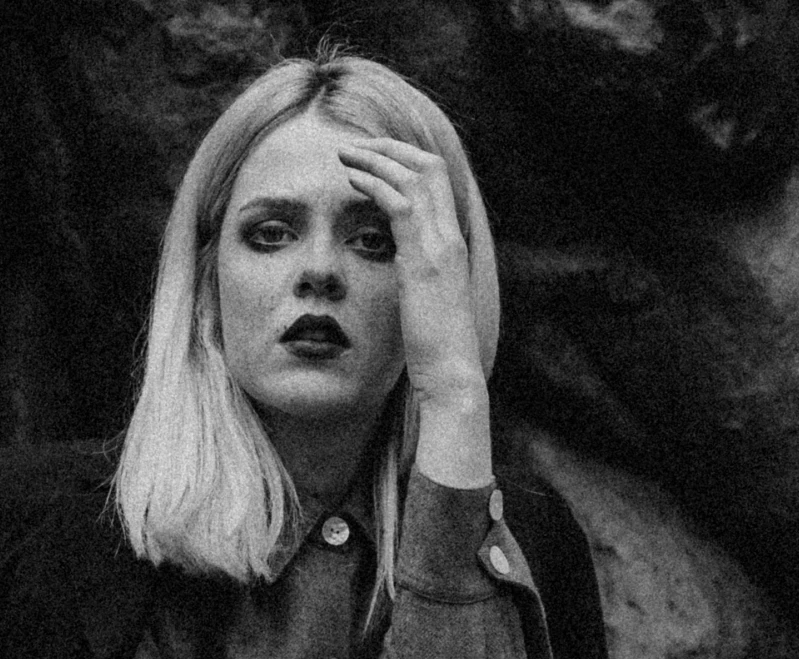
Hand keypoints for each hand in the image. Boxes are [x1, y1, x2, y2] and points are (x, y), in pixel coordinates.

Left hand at [336, 137, 485, 411]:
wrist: (451, 372)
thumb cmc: (436, 346)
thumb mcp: (426, 298)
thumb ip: (417, 271)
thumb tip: (401, 261)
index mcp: (452, 244)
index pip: (438, 182)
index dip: (406, 162)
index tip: (375, 159)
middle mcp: (450, 237)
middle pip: (429, 166)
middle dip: (391, 149)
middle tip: (357, 145)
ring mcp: (440, 246)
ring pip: (413, 177)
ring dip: (377, 158)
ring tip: (346, 153)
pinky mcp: (424, 260)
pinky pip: (400, 204)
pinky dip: (375, 184)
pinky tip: (352, 179)